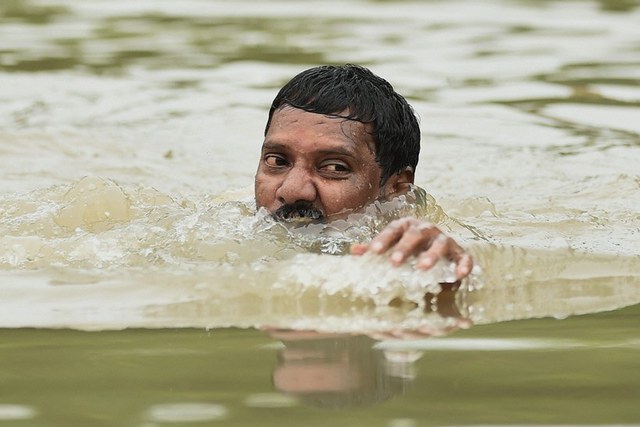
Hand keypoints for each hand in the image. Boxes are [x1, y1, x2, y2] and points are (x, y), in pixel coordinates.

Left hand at [350, 217, 472, 279]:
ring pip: (440, 243)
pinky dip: (463, 264)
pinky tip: (460, 275)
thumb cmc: (411, 249)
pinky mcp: (460, 253)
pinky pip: (464, 257)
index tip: (373, 252)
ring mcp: (445, 240)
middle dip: (404, 247)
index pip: (393, 229)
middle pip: (415, 234)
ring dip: (431, 254)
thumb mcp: (393, 247)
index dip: (383, 239)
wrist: (442, 252)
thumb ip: (376, 249)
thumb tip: (354, 251)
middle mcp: (426, 230)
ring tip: (422, 267)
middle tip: (394, 262)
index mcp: (407, 226)